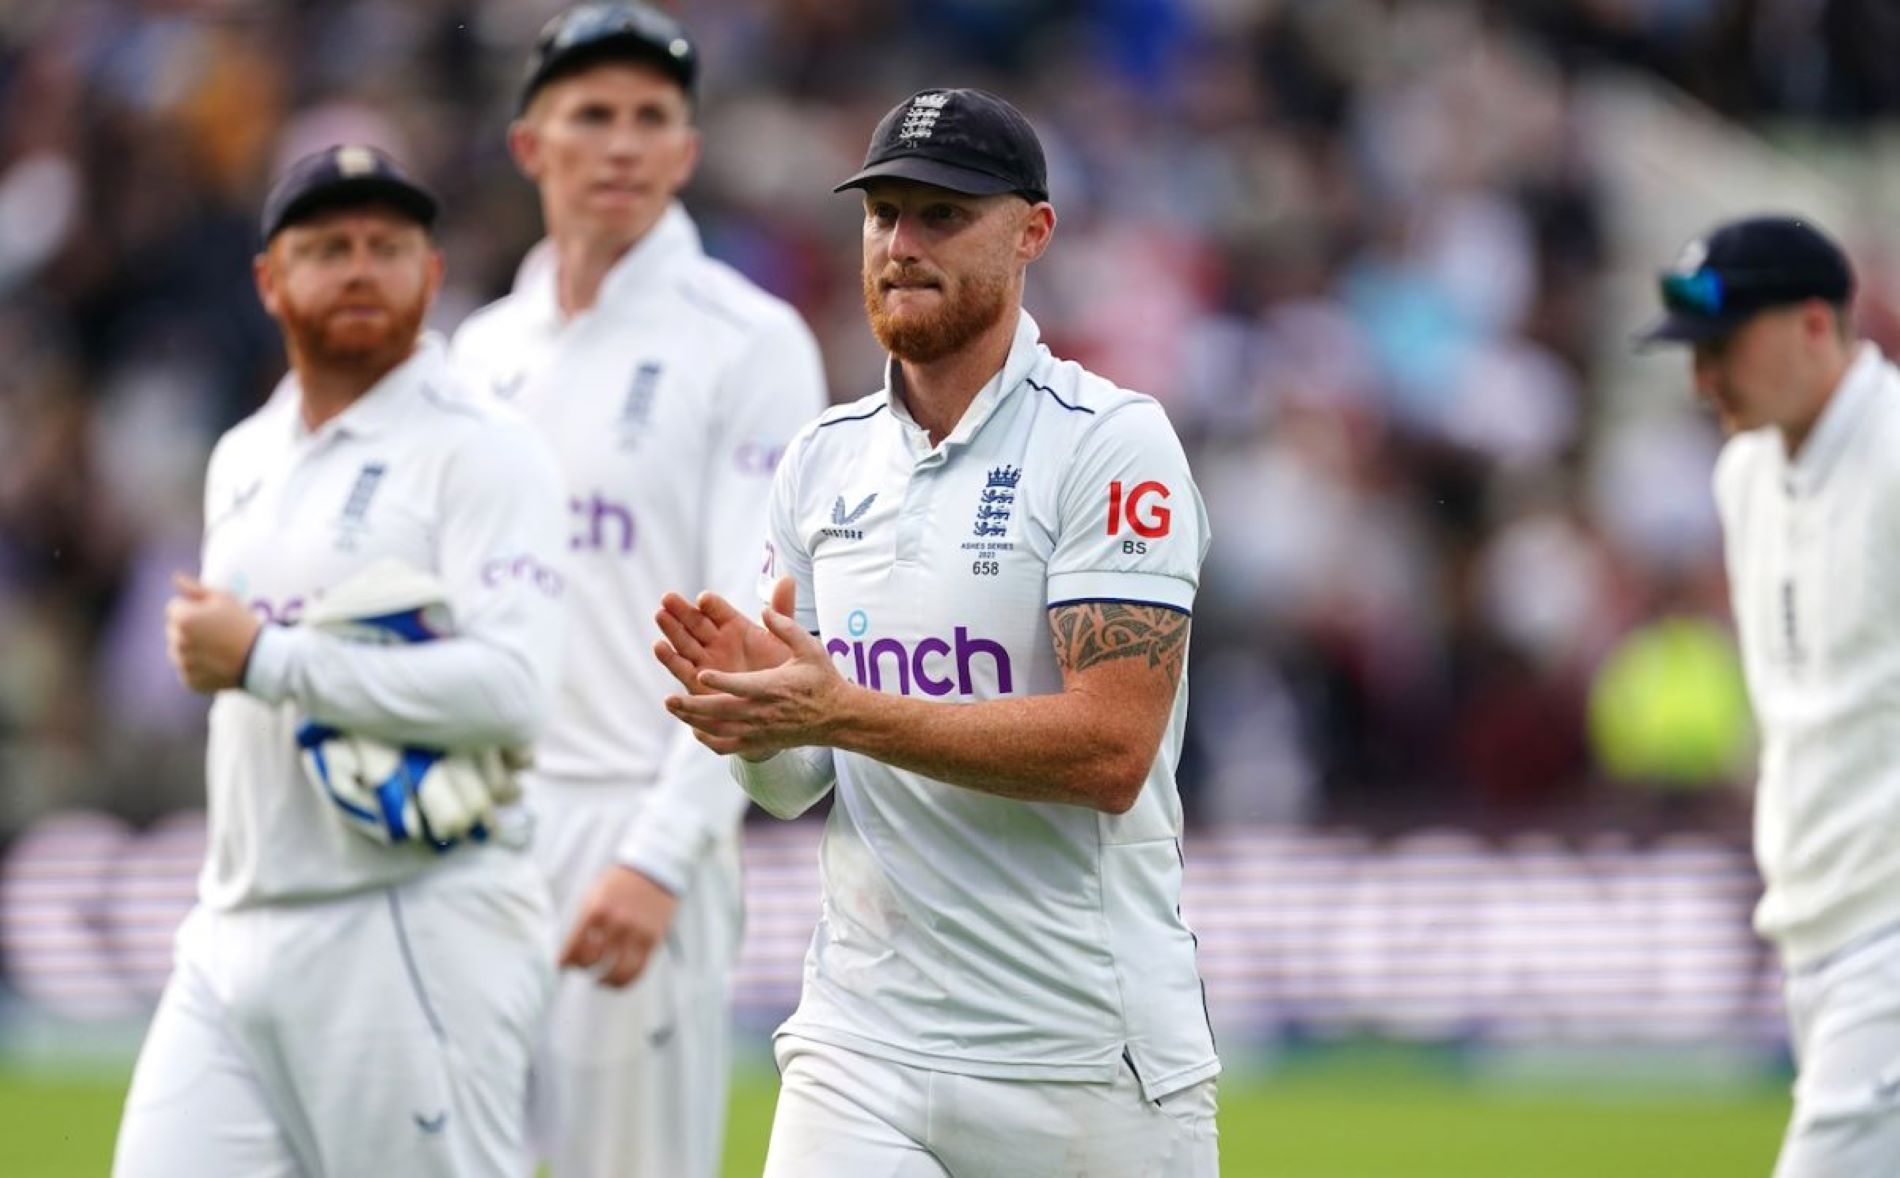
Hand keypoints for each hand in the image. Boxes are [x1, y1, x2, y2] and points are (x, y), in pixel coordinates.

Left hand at [166, 573, 261, 693]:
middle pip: (174, 629)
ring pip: (179, 650)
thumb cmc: (243, 623)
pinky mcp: (189, 681)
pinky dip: (199, 667)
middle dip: (190, 628)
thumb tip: (175, 578)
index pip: (174, 607)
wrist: (262, 659)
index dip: (194, 608)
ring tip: (218, 649)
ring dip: (192, 647)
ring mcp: (182, 664)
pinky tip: (218, 663)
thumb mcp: (224, 598)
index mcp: (183, 619)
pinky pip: (187, 669)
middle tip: (218, 632)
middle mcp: (177, 643)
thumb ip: (196, 589)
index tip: (214, 615)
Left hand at [558, 865, 678, 987]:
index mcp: (596, 910)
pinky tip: (619, 980)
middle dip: (584, 969)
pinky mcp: (653, 939)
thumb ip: (585, 923)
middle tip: (583, 969)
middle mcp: (616, 922)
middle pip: (593, 961)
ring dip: (605, 981)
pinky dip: (626, 980)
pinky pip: (638, 970)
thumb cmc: (618, 884)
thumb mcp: (595, 895)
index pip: (574, 947)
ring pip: (618, 972)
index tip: (562, 966)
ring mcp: (636, 932)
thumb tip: (573, 953)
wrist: (653, 868)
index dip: (565, 962)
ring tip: (601, 980)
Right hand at [652, 575, 797, 693]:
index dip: (711, 605)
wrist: (774, 704)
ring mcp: (705, 660)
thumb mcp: (783, 637)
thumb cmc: (779, 669)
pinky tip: (659, 646)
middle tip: (667, 598)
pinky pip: (682, 669)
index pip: (719, 610)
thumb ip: (781, 609)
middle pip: (695, 622)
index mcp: (735, 626)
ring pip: (685, 642)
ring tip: (660, 615)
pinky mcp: (698, 682)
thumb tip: (786, 578)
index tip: (704, 599)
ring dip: (671, 629)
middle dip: (681, 610)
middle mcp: (716, 640)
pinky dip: (670, 658)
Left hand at [663, 587, 852, 759]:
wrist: (837, 717)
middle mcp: (763, 712)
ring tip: (674, 707)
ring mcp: (759, 730)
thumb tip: (765, 610)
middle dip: (694, 706)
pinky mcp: (760, 742)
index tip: (701, 674)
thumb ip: (787, 627)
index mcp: (773, 688)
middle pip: (722, 712)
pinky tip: (695, 730)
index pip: (742, 686)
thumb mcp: (809, 648)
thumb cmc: (822, 680)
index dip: (721, 681)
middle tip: (670, 698)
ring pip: (720, 729)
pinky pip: (729, 746)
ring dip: (694, 719)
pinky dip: (709, 739)